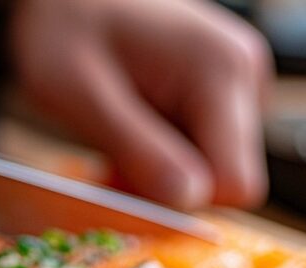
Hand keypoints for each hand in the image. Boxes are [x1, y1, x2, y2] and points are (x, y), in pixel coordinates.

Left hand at [8, 0, 271, 208]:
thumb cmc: (63, 27)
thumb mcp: (84, 96)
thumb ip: (140, 149)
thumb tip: (191, 201)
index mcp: (221, 72)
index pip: (236, 182)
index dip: (181, 202)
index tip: (127, 187)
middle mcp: (242, 76)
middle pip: (223, 178)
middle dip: (164, 186)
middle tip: (107, 166)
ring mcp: (234, 82)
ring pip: (209, 168)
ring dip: (158, 173)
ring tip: (112, 140)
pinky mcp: (217, 92)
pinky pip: (199, 149)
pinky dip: (160, 156)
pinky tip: (127, 132)